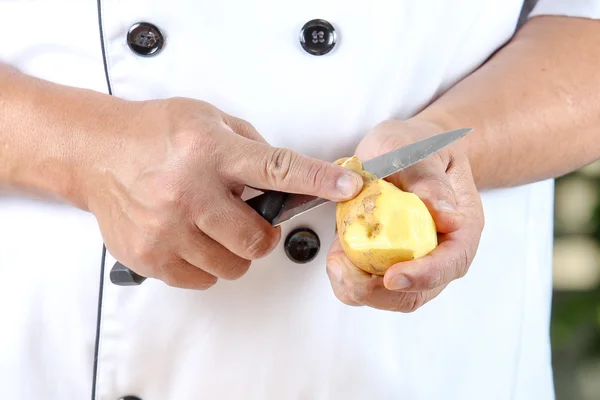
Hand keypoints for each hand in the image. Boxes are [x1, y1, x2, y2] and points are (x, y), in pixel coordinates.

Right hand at [84, 97, 363, 288]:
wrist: (98, 152)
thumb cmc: (154, 134)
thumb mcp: (208, 120)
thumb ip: (251, 148)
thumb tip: (287, 177)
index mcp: (210, 152)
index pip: (278, 170)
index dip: (319, 180)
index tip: (348, 187)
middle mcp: (188, 192)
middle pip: (258, 238)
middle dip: (264, 234)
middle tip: (249, 218)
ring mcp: (167, 229)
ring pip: (233, 265)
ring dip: (235, 250)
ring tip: (214, 226)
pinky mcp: (150, 256)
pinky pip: (203, 279)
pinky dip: (208, 264)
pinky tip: (194, 239)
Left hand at [325, 119, 483, 311]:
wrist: (407, 149)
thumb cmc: (420, 147)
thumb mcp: (421, 151)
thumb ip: (429, 179)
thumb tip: (444, 212)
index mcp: (460, 227)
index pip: (451, 263)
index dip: (424, 276)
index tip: (393, 276)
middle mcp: (439, 251)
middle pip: (418, 292)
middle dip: (378, 292)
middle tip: (344, 270)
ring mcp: (412, 261)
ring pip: (389, 295)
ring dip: (358, 288)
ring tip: (335, 262)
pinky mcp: (385, 261)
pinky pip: (368, 284)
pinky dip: (348, 278)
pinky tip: (335, 258)